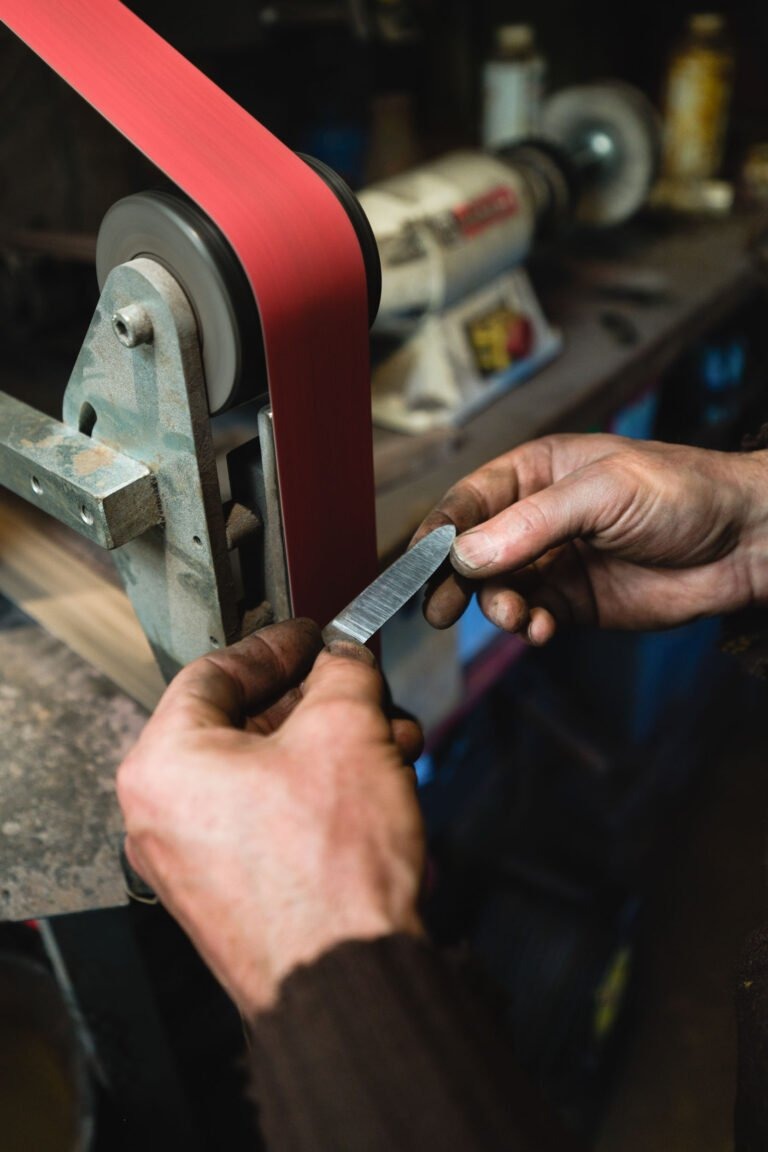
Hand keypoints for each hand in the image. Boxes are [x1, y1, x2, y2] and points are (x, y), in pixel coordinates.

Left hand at [117, 620, 424, 1015]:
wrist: (350, 981)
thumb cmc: (330, 870)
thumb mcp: (346, 729)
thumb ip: (342, 672)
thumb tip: (344, 660)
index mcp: (163, 764)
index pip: (214, 672)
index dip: (275, 645)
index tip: (312, 637)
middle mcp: (163, 815)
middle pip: (245, 725)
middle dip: (319, 704)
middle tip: (360, 687)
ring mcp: (194, 863)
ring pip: (266, 774)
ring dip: (331, 748)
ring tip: (392, 740)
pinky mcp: (231, 895)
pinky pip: (271, 820)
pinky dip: (320, 794)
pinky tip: (377, 787)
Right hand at [415, 434, 767, 642]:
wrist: (744, 542)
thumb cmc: (683, 493)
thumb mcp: (603, 492)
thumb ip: (531, 523)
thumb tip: (465, 554)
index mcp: (536, 472)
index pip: (470, 499)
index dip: (440, 530)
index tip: (421, 563)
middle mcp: (535, 517)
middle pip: (472, 550)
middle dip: (454, 580)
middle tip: (440, 609)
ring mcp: (553, 561)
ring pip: (497, 589)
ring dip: (497, 607)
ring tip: (518, 617)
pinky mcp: (573, 602)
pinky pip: (530, 617)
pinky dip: (526, 627)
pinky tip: (541, 630)